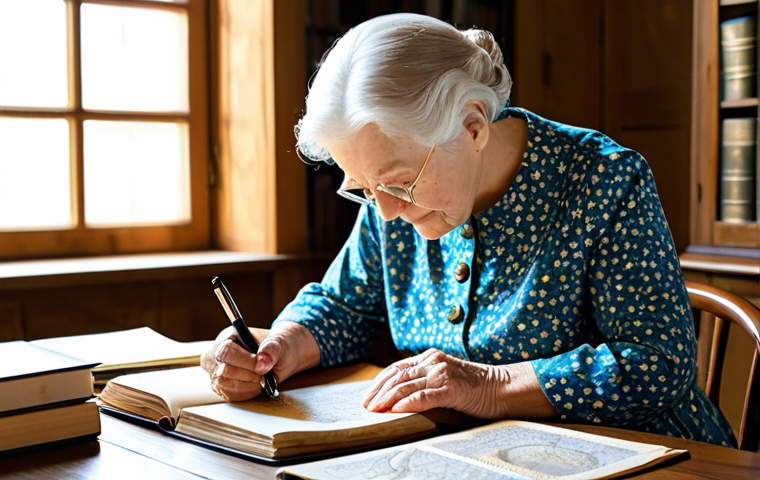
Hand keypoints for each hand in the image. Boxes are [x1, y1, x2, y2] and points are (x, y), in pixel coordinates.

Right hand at [200, 321, 319, 401]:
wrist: (285, 355)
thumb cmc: (282, 344)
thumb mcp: (281, 342)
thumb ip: (272, 348)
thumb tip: (265, 360)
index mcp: (227, 337)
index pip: (225, 351)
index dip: (244, 361)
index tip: (264, 366)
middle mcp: (217, 355)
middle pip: (221, 372)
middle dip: (247, 376)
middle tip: (265, 374)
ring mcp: (218, 372)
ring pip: (222, 385)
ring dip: (246, 386)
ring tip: (262, 379)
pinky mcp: (223, 387)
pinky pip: (228, 396)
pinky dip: (244, 394)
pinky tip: (257, 387)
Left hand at [361, 348, 509, 418]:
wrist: (501, 387)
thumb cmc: (473, 386)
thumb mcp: (444, 377)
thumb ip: (425, 379)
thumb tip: (399, 394)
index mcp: (430, 357)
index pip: (397, 368)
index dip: (379, 381)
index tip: (367, 394)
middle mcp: (433, 361)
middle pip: (397, 376)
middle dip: (378, 391)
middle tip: (365, 405)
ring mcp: (442, 374)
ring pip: (406, 386)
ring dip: (387, 399)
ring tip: (375, 409)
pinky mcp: (451, 388)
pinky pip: (424, 396)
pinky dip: (407, 403)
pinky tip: (395, 409)